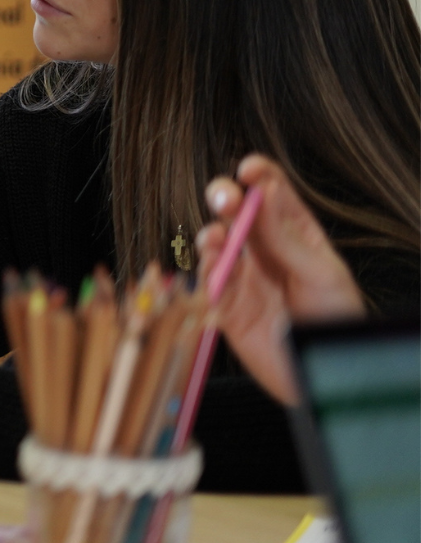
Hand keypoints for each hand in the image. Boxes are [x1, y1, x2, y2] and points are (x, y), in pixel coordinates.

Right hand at [200, 154, 365, 405]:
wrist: (326, 371)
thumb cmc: (336, 320)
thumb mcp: (321, 273)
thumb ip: (285, 237)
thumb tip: (265, 192)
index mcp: (294, 234)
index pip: (271, 192)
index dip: (258, 176)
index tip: (249, 171)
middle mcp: (264, 250)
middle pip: (235, 211)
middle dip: (225, 197)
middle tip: (225, 197)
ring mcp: (243, 275)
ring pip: (214, 243)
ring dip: (211, 234)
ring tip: (217, 237)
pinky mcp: (226, 304)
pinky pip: (207, 282)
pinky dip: (206, 270)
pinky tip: (215, 267)